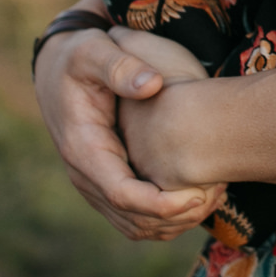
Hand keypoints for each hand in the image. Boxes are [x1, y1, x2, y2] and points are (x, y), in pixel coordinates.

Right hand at [33, 8, 224, 239]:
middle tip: (218, 195)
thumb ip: (120, 65)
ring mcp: (94, 184)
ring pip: (135, 226)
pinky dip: (165, 218)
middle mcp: (85, 175)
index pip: (121, 194)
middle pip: (132, 219)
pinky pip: (135, 218)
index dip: (160, 204)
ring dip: (174, 222)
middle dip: (176, 216)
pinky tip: (196, 196)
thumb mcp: (93, 50)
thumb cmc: (78, 57)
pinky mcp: (105, 185)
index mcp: (83, 147)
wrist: (57, 68)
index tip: (198, 196)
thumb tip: (151, 85)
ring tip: (213, 198)